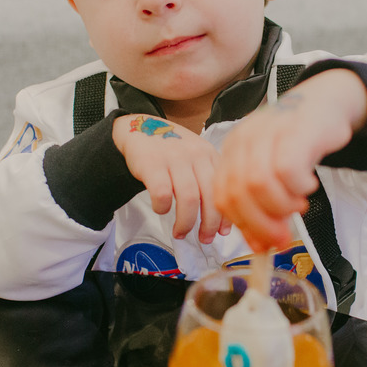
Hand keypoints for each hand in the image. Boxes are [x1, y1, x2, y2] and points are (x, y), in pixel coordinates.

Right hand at [113, 115, 230, 242]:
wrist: (141, 127)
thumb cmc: (171, 149)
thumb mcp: (196, 157)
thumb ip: (208, 181)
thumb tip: (222, 221)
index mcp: (210, 155)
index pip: (224, 189)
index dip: (225, 215)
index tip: (222, 232)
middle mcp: (195, 155)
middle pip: (209, 197)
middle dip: (208, 224)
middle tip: (204, 239)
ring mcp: (174, 158)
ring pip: (188, 199)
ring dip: (186, 222)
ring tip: (181, 232)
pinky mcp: (152, 164)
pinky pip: (162, 194)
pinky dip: (162, 208)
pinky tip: (161, 210)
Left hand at [216, 69, 366, 251]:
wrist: (325, 102)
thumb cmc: (297, 140)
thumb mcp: (271, 170)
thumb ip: (262, 205)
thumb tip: (260, 246)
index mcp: (232, 151)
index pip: (223, 197)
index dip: (243, 226)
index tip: (263, 244)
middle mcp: (244, 140)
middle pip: (238, 193)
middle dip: (262, 224)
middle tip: (283, 236)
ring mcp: (266, 133)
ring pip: (258, 184)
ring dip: (281, 206)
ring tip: (298, 206)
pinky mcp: (293, 131)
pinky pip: (287, 170)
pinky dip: (298, 187)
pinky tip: (307, 185)